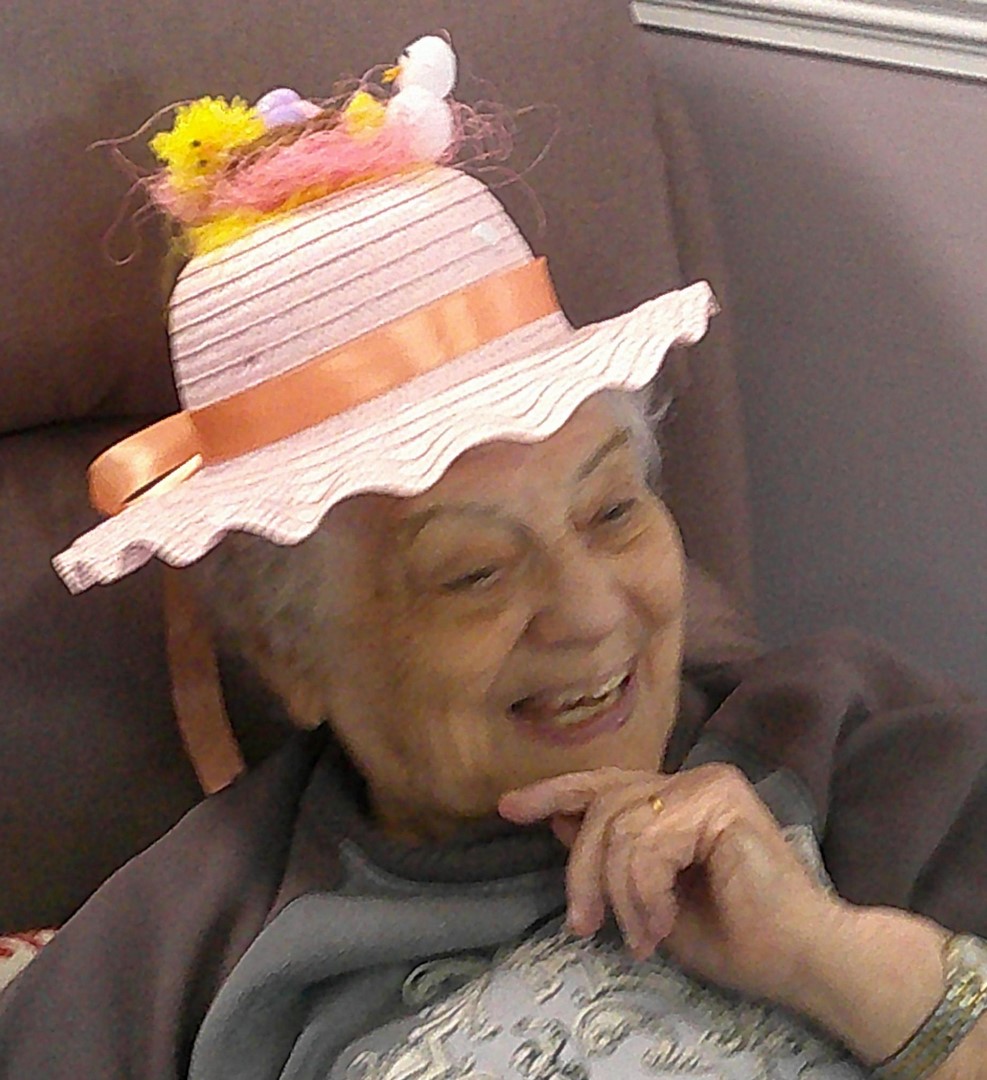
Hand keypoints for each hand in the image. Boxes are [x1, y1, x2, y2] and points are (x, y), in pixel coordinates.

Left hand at [499, 763, 843, 1004]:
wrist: (802, 961)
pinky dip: (643, 894)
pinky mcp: (719, 804)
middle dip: (581, 872)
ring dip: (620, 896)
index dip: (553, 792)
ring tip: (643, 936)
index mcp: (678, 796)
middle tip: (583, 926)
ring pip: (618, 830)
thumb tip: (561, 821)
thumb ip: (613, 857)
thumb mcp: (650, 898)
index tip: (508, 808)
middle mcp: (693, 779)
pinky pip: (646, 847)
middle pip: (601, 807)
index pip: (604, 784)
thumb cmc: (735, 936)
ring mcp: (708, 785)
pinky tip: (664, 922)